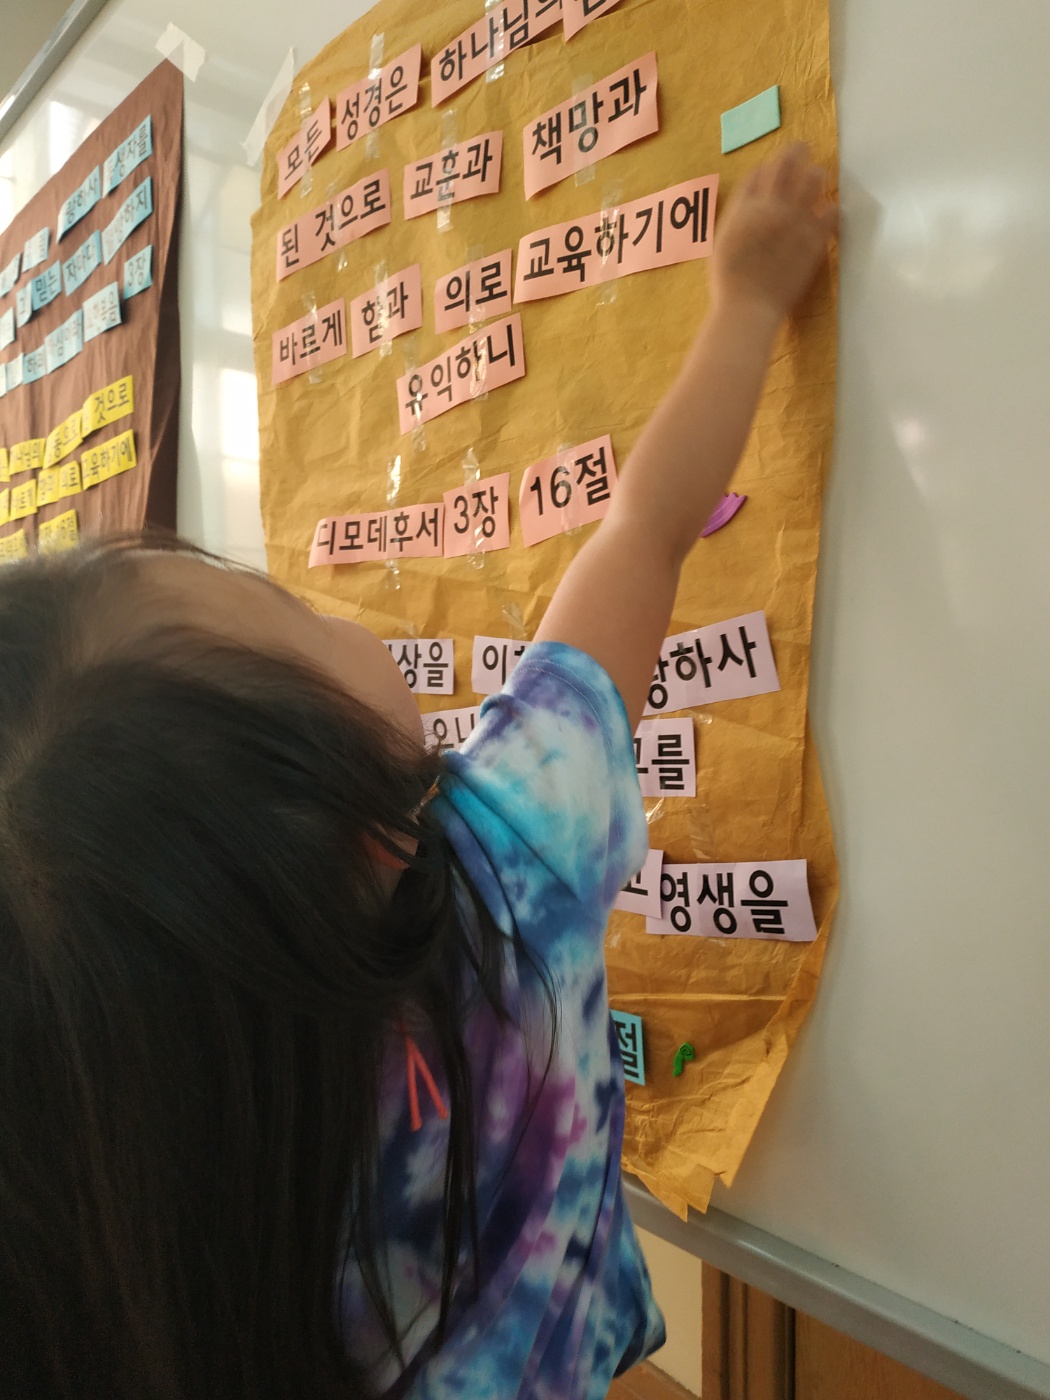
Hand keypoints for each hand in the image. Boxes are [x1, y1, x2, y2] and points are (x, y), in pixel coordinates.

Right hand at [711, 143, 837, 319]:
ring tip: (819, 178)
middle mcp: (771, 206)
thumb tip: (750, 202)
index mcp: (745, 207)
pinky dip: (831, 209)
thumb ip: (738, 217)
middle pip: (787, 164)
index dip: (768, 167)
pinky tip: (829, 213)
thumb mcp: (723, 242)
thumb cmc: (729, 282)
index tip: (773, 169)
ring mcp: (795, 220)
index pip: (759, 172)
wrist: (748, 306)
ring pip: (814, 179)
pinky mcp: (814, 238)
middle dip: (796, 152)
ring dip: (817, 175)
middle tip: (802, 150)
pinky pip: (832, 211)